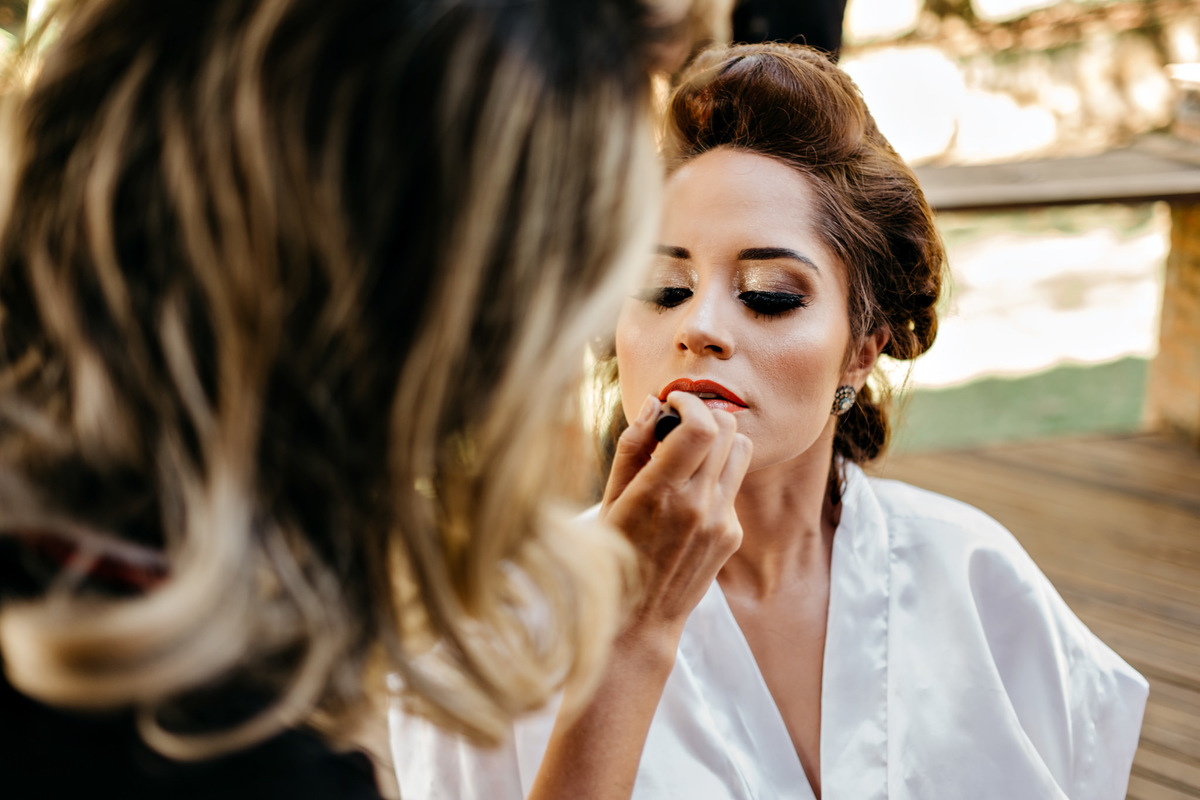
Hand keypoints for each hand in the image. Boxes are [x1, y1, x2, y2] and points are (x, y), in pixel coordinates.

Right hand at [600, 392, 752, 640]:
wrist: (640, 619)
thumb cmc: (613, 554)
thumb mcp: (609, 499)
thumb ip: (633, 447)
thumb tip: (655, 404)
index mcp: (660, 492)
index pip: (700, 427)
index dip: (689, 402)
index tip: (672, 402)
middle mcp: (697, 505)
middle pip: (727, 429)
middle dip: (704, 414)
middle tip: (680, 423)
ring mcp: (720, 521)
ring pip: (741, 449)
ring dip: (718, 439)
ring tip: (691, 452)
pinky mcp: (733, 534)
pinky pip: (734, 485)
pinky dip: (716, 475)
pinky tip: (690, 494)